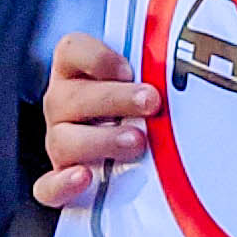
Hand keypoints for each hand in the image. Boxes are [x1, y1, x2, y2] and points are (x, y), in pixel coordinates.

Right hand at [29, 32, 160, 209]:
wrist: (135, 154)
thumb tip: (188, 63)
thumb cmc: (143, 108)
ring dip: (101, 140)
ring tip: (137, 142)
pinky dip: (63, 183)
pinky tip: (84, 177)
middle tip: (151, 103)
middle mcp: (62, 105)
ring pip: (63, 140)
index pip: (71, 50)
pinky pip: (48, 186)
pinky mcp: (60, 180)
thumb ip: (155, 71)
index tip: (128, 69)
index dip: (96, 57)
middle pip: (70, 97)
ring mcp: (59, 142)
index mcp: (76, 71)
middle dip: (114, 99)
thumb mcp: (147, 82)